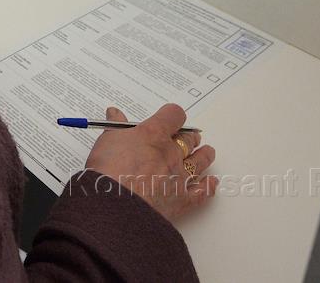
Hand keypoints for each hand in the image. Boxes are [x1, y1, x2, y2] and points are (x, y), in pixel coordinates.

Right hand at [82, 104, 217, 222]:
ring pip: (200, 161)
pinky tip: (212, 182)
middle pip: (189, 139)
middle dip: (188, 137)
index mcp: (154, 134)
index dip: (172, 115)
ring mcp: (180, 177)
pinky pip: (202, 192)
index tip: (170, 117)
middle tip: (187, 138)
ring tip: (207, 152)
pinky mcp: (183, 200)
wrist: (115, 205)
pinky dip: (209, 186)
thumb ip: (115, 126)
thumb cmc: (108, 171)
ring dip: (204, 155)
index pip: (173, 115)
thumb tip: (114, 113)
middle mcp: (171, 153)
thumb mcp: (107, 141)